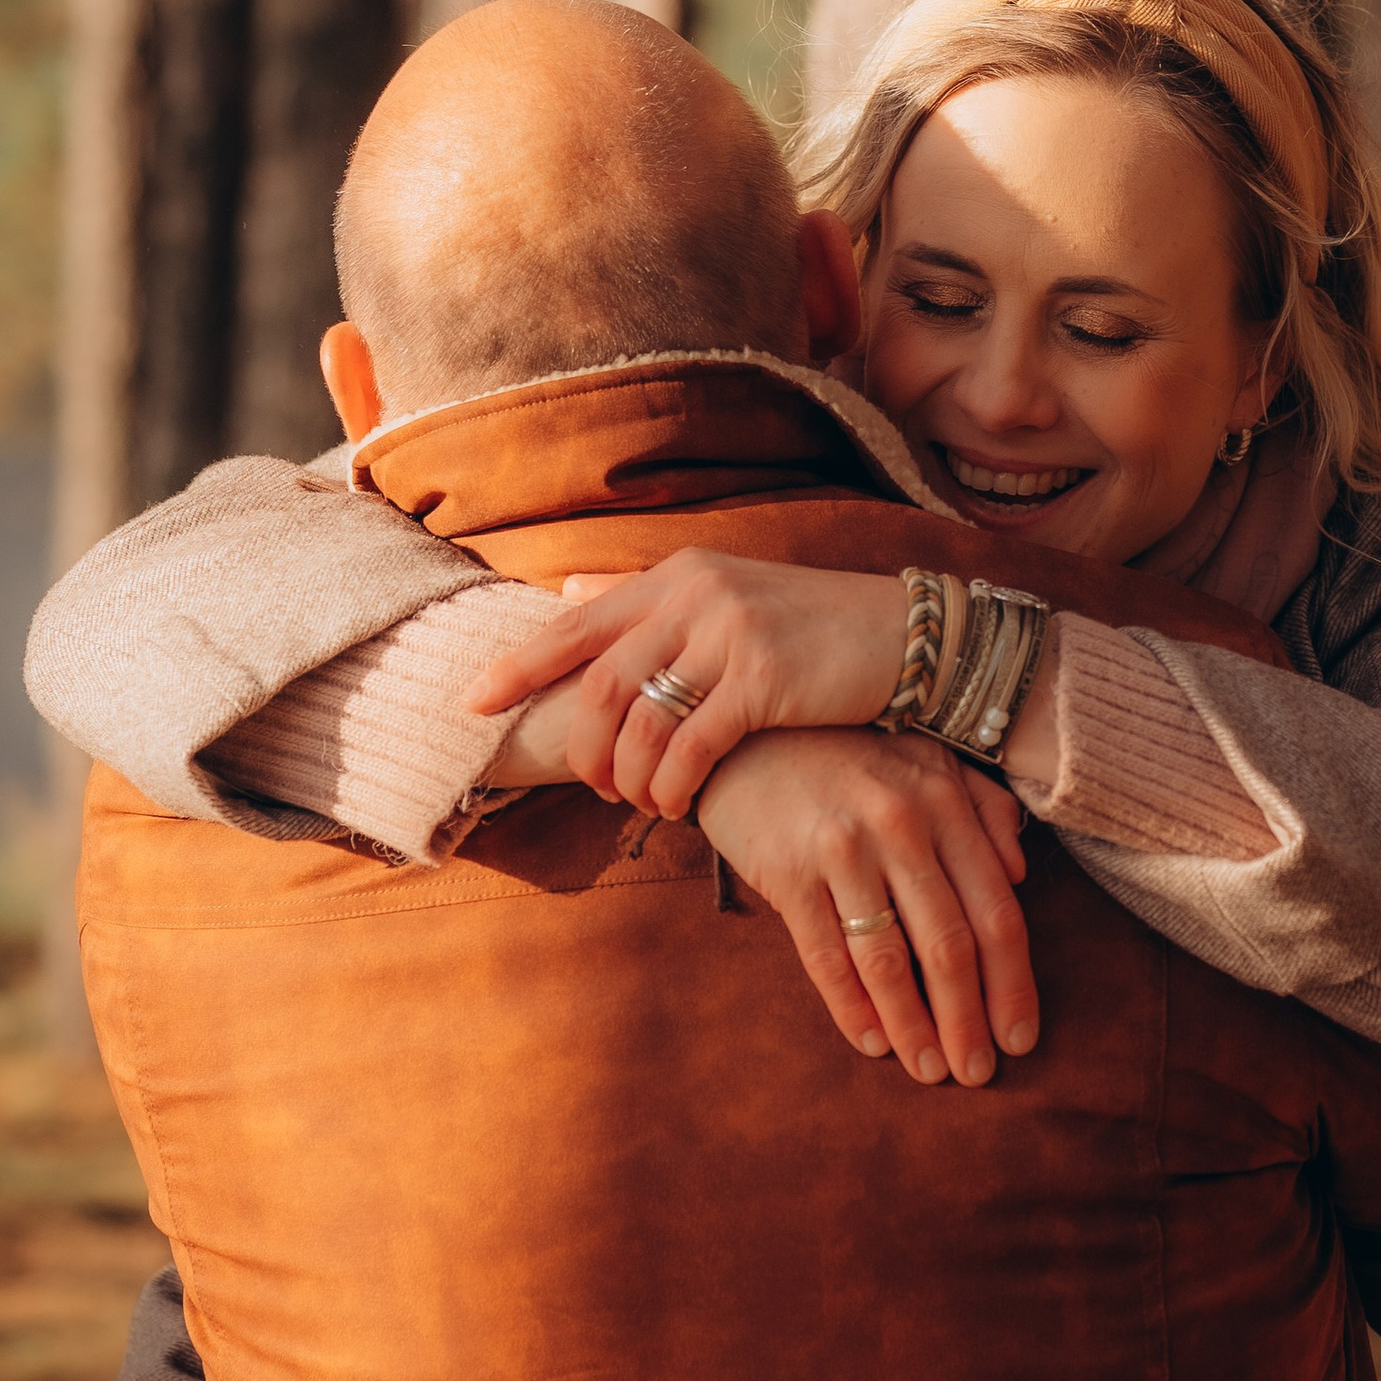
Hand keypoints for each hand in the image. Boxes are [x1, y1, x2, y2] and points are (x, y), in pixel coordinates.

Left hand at [464, 551, 908, 818]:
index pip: (578, 622)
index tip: (471, 704)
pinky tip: (677, 805)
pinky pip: (689, 747)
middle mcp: (695, 593)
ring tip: (640, 802)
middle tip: (591, 786)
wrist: (908, 639)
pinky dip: (671, 786)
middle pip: (598, 683)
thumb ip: (648, 602)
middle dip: (581, 746)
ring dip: (627, 777)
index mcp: (678, 574)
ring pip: (638, 721)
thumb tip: (568, 589)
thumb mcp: (726, 598)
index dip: (520, 666)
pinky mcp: (763, 677)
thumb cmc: (812, 631)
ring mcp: (728, 632)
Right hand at [693, 729, 1035, 1086]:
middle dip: (968, 1020)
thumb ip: (983, 809)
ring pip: (889, 961)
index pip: (995, 912)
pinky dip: (851, 1007)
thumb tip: (1020, 876)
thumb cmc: (848, 752)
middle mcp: (901, 825)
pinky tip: (871, 1042)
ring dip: (913, 1027)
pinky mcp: (787, 871)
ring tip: (930, 1070)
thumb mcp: (926, 759)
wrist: (748, 728)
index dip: (1013, 984)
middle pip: (949, 946)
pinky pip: (825, 955)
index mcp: (945, 802)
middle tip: (978, 1073)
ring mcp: (842, 849)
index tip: (1021, 1037)